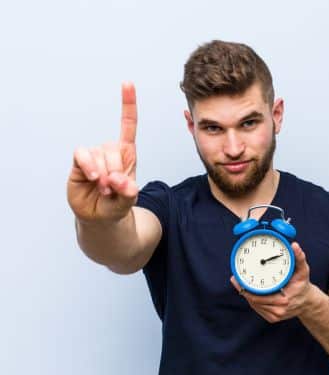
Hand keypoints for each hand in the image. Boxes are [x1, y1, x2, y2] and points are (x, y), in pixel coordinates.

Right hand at [67, 82, 138, 222]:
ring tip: (104, 189)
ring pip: (99, 154)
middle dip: (117, 172)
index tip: (127, 83)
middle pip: (115, 149)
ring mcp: (94, 155)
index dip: (127, 104)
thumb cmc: (117, 204)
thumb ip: (128, 192)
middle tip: (114, 188)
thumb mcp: (128, 200)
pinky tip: (93, 178)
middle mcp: (110, 150)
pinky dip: (89, 166)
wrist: (100, 216)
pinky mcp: (79, 161)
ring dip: (103, 174)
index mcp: (127, 153)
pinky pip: (82, 154)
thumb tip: (122, 181)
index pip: (128, 124)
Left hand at [230, 242, 316, 322]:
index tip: (240, 279)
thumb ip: (299, 258)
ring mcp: (275, 316)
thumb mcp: (303, 270)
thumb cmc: (302, 284)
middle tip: (235, 279)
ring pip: (254, 305)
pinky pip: (258, 308)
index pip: (259, 296)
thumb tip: (294, 246)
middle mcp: (279, 310)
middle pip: (254, 300)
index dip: (247, 288)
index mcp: (284, 299)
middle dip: (243, 290)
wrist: (307, 302)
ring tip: (238, 283)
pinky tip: (247, 292)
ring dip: (246, 295)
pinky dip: (252, 300)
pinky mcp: (272, 318)